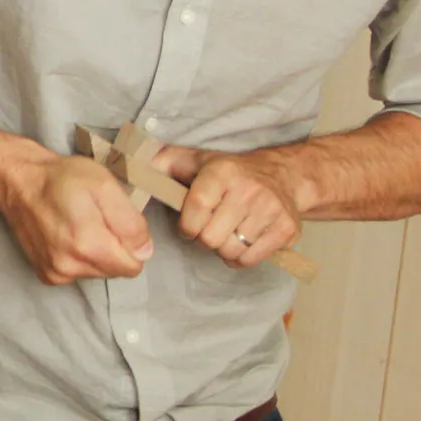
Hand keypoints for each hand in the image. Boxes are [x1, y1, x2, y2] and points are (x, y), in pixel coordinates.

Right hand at [0, 152, 154, 283]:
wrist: (18, 181)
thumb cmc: (62, 177)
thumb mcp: (105, 186)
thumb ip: (131, 222)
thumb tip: (144, 251)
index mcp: (88, 245)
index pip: (133, 265)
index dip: (131, 243)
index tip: (114, 220)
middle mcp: (71, 266)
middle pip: (116, 270)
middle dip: (114, 248)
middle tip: (96, 218)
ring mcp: (56, 273)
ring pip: (98, 272)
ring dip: (96, 252)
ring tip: (80, 224)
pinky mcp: (46, 275)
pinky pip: (79, 273)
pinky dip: (79, 257)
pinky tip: (66, 235)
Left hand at [154, 144, 302, 267]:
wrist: (283, 176)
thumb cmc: (229, 172)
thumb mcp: (195, 160)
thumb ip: (162, 162)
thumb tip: (133, 167)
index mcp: (223, 172)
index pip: (196, 209)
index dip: (187, 225)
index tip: (188, 224)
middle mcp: (250, 190)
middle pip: (211, 238)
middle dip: (204, 238)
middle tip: (210, 227)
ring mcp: (272, 210)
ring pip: (230, 251)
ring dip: (223, 248)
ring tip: (227, 232)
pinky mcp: (287, 230)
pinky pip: (251, 259)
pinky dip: (241, 257)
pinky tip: (242, 240)